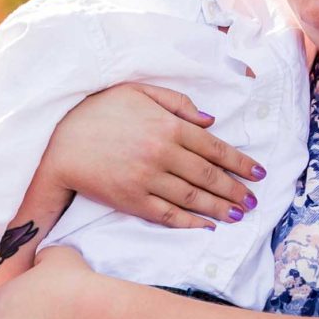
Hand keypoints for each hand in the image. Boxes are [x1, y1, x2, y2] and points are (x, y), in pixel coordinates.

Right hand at [41, 83, 267, 229]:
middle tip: (255, 201)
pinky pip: (167, 214)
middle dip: (236, 189)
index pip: (215, 147)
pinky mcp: (132, 200)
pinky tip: (206, 226)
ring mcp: (147, 179)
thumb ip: (177, 102)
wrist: (59, 142)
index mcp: (168, 125)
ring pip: (193, 197)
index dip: (240, 162)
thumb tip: (211, 121)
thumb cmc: (99, 111)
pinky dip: (190, 222)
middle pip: (209, 175)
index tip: (258, 173)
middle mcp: (162, 153)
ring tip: (239, 215)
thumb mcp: (138, 91)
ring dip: (220, 208)